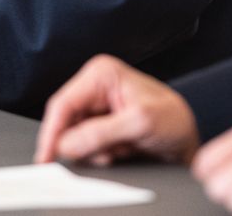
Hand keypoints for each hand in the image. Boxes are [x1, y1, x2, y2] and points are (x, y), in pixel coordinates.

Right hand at [35, 55, 199, 165]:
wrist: (186, 140)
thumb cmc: (172, 120)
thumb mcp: (140, 123)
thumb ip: (101, 132)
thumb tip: (67, 143)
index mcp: (101, 74)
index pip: (63, 104)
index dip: (51, 133)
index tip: (45, 158)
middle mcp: (95, 88)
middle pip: (65, 123)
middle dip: (83, 144)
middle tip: (108, 153)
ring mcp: (96, 108)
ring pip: (74, 139)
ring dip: (95, 151)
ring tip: (122, 148)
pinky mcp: (98, 126)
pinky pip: (85, 147)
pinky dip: (100, 155)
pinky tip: (120, 151)